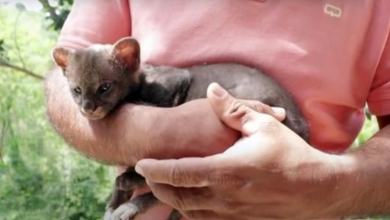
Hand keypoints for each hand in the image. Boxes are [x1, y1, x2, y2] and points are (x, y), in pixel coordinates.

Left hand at [135, 83, 346, 219]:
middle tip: (148, 175)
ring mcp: (232, 213)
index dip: (156, 169)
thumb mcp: (264, 125)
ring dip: (171, 201)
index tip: (141, 163)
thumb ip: (234, 109)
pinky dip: (191, 212)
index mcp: (225, 170)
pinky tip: (190, 202)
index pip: (179, 172)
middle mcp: (224, 196)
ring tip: (164, 188)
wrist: (318, 190)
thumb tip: (213, 90)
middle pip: (178, 197)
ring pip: (189, 212)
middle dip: (158, 187)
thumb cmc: (291, 155)